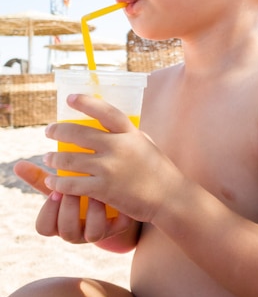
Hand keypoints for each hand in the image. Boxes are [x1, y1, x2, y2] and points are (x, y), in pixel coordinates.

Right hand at [14, 159, 135, 244]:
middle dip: (69, 209)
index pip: (44, 227)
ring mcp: (99, 232)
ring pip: (92, 234)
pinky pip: (118, 227)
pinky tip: (116, 194)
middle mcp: (78, 232)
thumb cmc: (81, 189)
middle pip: (66, 231)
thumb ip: (42, 177)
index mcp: (60, 222)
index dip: (48, 211)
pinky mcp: (120, 226)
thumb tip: (18, 164)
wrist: (117, 195)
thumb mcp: (63, 184)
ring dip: (93, 212)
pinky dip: (116, 212)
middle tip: (75, 188)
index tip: (55, 190)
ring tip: (96, 192)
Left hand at [42, 93, 176, 224]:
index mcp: (130, 132)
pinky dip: (59, 182)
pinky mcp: (104, 189)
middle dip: (59, 130)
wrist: (169, 197)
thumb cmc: (159, 170)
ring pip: (71, 158)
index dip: (85, 102)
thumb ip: (128, 135)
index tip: (70, 98)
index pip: (105, 111)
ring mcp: (110, 168)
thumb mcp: (146, 144)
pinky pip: (73, 184)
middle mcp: (119, 146)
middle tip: (49, 130)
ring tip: (48, 157)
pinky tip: (52, 181)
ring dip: (54, 157)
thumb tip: (108, 125)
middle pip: (79, 133)